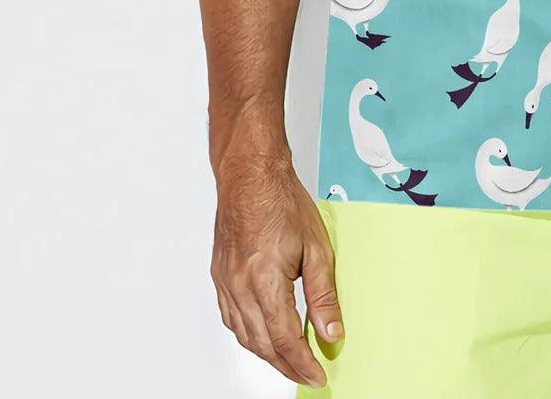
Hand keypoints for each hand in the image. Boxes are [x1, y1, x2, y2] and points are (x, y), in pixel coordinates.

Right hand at [211, 154, 342, 386]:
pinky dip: (248, 333)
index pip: (284, 339)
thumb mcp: (317, 248)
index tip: (318, 374)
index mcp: (265, 281)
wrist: (250, 175)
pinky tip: (262, 333)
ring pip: (244, 335)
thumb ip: (324, 295)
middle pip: (262, 344)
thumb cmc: (281, 201)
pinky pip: (231, 318)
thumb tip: (331, 332)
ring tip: (290, 359)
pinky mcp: (219, 276)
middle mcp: (239, 287)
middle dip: (286, 364)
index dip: (302, 363)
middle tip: (308, 372)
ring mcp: (225, 283)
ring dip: (266, 352)